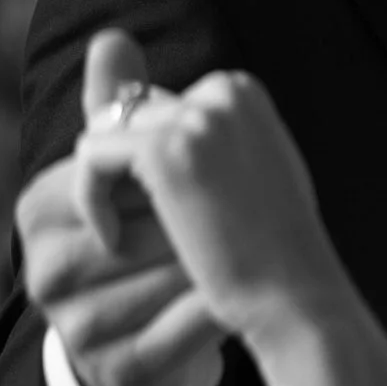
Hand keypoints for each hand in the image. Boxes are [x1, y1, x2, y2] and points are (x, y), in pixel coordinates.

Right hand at [18, 31, 226, 385]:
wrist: (162, 346)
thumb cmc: (154, 245)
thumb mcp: (138, 179)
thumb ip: (121, 114)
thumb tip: (114, 38)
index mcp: (38, 214)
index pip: (104, 176)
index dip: (165, 180)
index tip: (199, 185)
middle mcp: (42, 273)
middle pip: (136, 229)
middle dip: (193, 224)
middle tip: (232, 223)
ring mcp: (75, 330)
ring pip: (163, 282)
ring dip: (213, 268)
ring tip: (240, 261)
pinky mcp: (118, 376)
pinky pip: (181, 334)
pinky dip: (219, 315)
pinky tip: (239, 305)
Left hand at [72, 61, 346, 355]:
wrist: (296, 294)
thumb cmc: (275, 252)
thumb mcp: (246, 177)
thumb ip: (210, 143)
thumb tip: (154, 129)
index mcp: (242, 91)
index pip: (158, 106)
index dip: (144, 162)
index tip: (159, 215)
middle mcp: (222, 91)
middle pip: (129, 114)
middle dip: (121, 171)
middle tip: (135, 230)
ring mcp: (196, 118)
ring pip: (104, 130)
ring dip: (103, 184)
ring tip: (119, 236)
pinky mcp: (164, 150)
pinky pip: (92, 157)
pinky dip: (90, 199)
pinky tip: (111, 240)